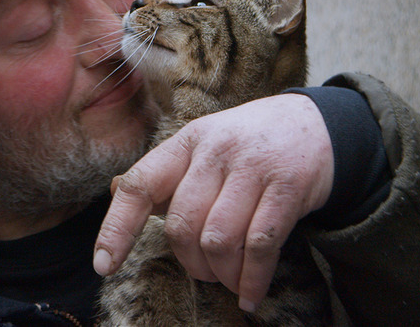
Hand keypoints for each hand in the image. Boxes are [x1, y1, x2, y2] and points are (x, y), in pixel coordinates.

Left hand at [93, 94, 333, 311]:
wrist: (314, 124)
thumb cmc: (245, 145)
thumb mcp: (200, 148)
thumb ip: (163, 176)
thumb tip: (116, 190)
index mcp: (184, 143)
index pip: (139, 186)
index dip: (117, 228)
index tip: (104, 264)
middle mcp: (215, 151)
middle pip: (182, 224)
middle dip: (189, 261)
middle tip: (203, 272)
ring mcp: (253, 167)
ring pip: (219, 239)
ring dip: (221, 273)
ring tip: (228, 279)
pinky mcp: (289, 186)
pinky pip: (261, 245)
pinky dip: (252, 280)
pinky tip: (249, 294)